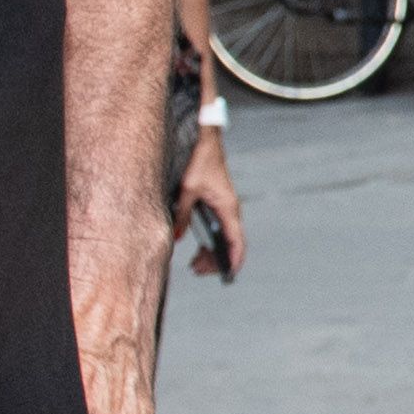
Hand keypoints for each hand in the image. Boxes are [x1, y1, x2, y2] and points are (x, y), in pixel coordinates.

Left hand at [171, 127, 243, 277]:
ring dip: (212, 251)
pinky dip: (210, 239)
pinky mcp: (217, 202)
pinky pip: (218, 227)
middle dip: (216, 260)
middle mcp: (229, 209)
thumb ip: (182, 215)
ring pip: (224, 236)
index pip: (236, 242)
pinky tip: (196, 245)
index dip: (233, 261)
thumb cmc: (200, 159)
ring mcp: (224, 206)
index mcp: (227, 207)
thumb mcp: (186, 189)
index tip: (226, 276)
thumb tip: (177, 237)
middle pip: (230, 243)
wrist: (204, 137)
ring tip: (194, 262)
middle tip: (195, 269)